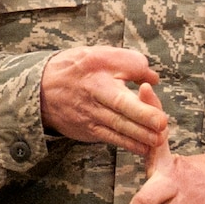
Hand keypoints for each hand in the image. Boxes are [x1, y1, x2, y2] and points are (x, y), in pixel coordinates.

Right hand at [40, 46, 168, 156]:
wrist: (41, 89)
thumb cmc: (77, 69)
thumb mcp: (100, 56)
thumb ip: (130, 63)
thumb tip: (153, 79)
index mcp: (97, 74)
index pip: (121, 85)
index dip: (140, 99)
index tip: (158, 104)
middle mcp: (92, 97)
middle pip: (120, 110)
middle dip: (143, 120)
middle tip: (162, 127)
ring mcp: (88, 116)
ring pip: (117, 127)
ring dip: (139, 136)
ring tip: (158, 140)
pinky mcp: (87, 130)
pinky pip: (110, 138)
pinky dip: (128, 144)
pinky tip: (143, 147)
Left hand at [115, 95, 204, 203]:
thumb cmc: (194, 173)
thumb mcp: (169, 155)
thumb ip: (150, 136)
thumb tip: (144, 88)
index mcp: (164, 164)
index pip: (152, 142)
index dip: (148, 124)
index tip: (141, 102)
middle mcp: (174, 182)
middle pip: (143, 202)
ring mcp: (190, 200)